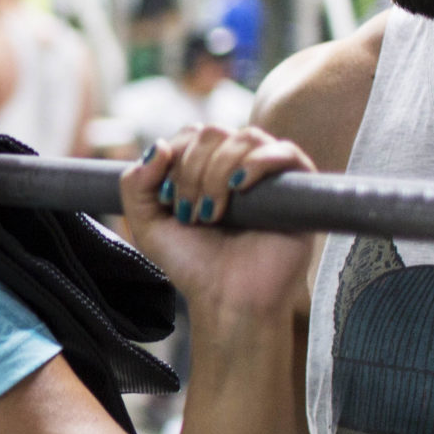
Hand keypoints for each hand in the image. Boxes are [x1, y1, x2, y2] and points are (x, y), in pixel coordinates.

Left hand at [118, 125, 315, 320]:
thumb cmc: (193, 264)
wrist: (229, 299)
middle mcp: (237, 166)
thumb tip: (157, 146)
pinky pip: (285, 151)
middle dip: (192, 170)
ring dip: (217, 171)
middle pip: (213, 133)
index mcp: (205, 168)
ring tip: (212, 213)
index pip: (190, 135)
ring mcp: (268, 175)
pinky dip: (258, 161)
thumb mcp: (147, 224)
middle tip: (190, 214)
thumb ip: (136, 184)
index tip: (168, 202)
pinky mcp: (298, 189)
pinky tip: (239, 186)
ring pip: (245, 137)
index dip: (174, 159)